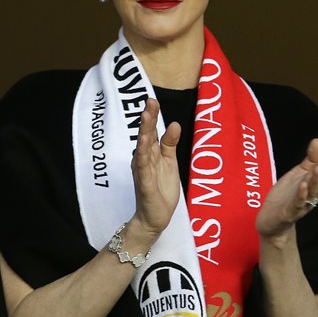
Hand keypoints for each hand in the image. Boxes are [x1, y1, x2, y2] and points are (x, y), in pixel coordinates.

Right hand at [130, 97, 181, 237]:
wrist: (155, 217)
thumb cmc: (160, 189)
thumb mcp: (169, 162)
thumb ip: (170, 144)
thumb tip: (175, 124)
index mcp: (150, 154)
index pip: (151, 131)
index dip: (152, 116)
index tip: (153, 100)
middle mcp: (143, 160)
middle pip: (145, 135)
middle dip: (148, 118)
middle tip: (150, 101)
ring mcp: (143, 171)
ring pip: (142, 148)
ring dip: (143, 133)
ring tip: (145, 116)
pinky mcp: (145, 184)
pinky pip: (143, 168)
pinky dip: (142, 156)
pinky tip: (143, 145)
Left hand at [255, 139, 317, 239]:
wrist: (271, 221)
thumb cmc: (286, 196)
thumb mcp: (298, 174)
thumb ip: (310, 159)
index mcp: (315, 185)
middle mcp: (312, 195)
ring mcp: (302, 205)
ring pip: (312, 192)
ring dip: (316, 180)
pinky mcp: (289, 213)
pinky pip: (297, 203)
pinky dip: (301, 194)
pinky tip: (303, 184)